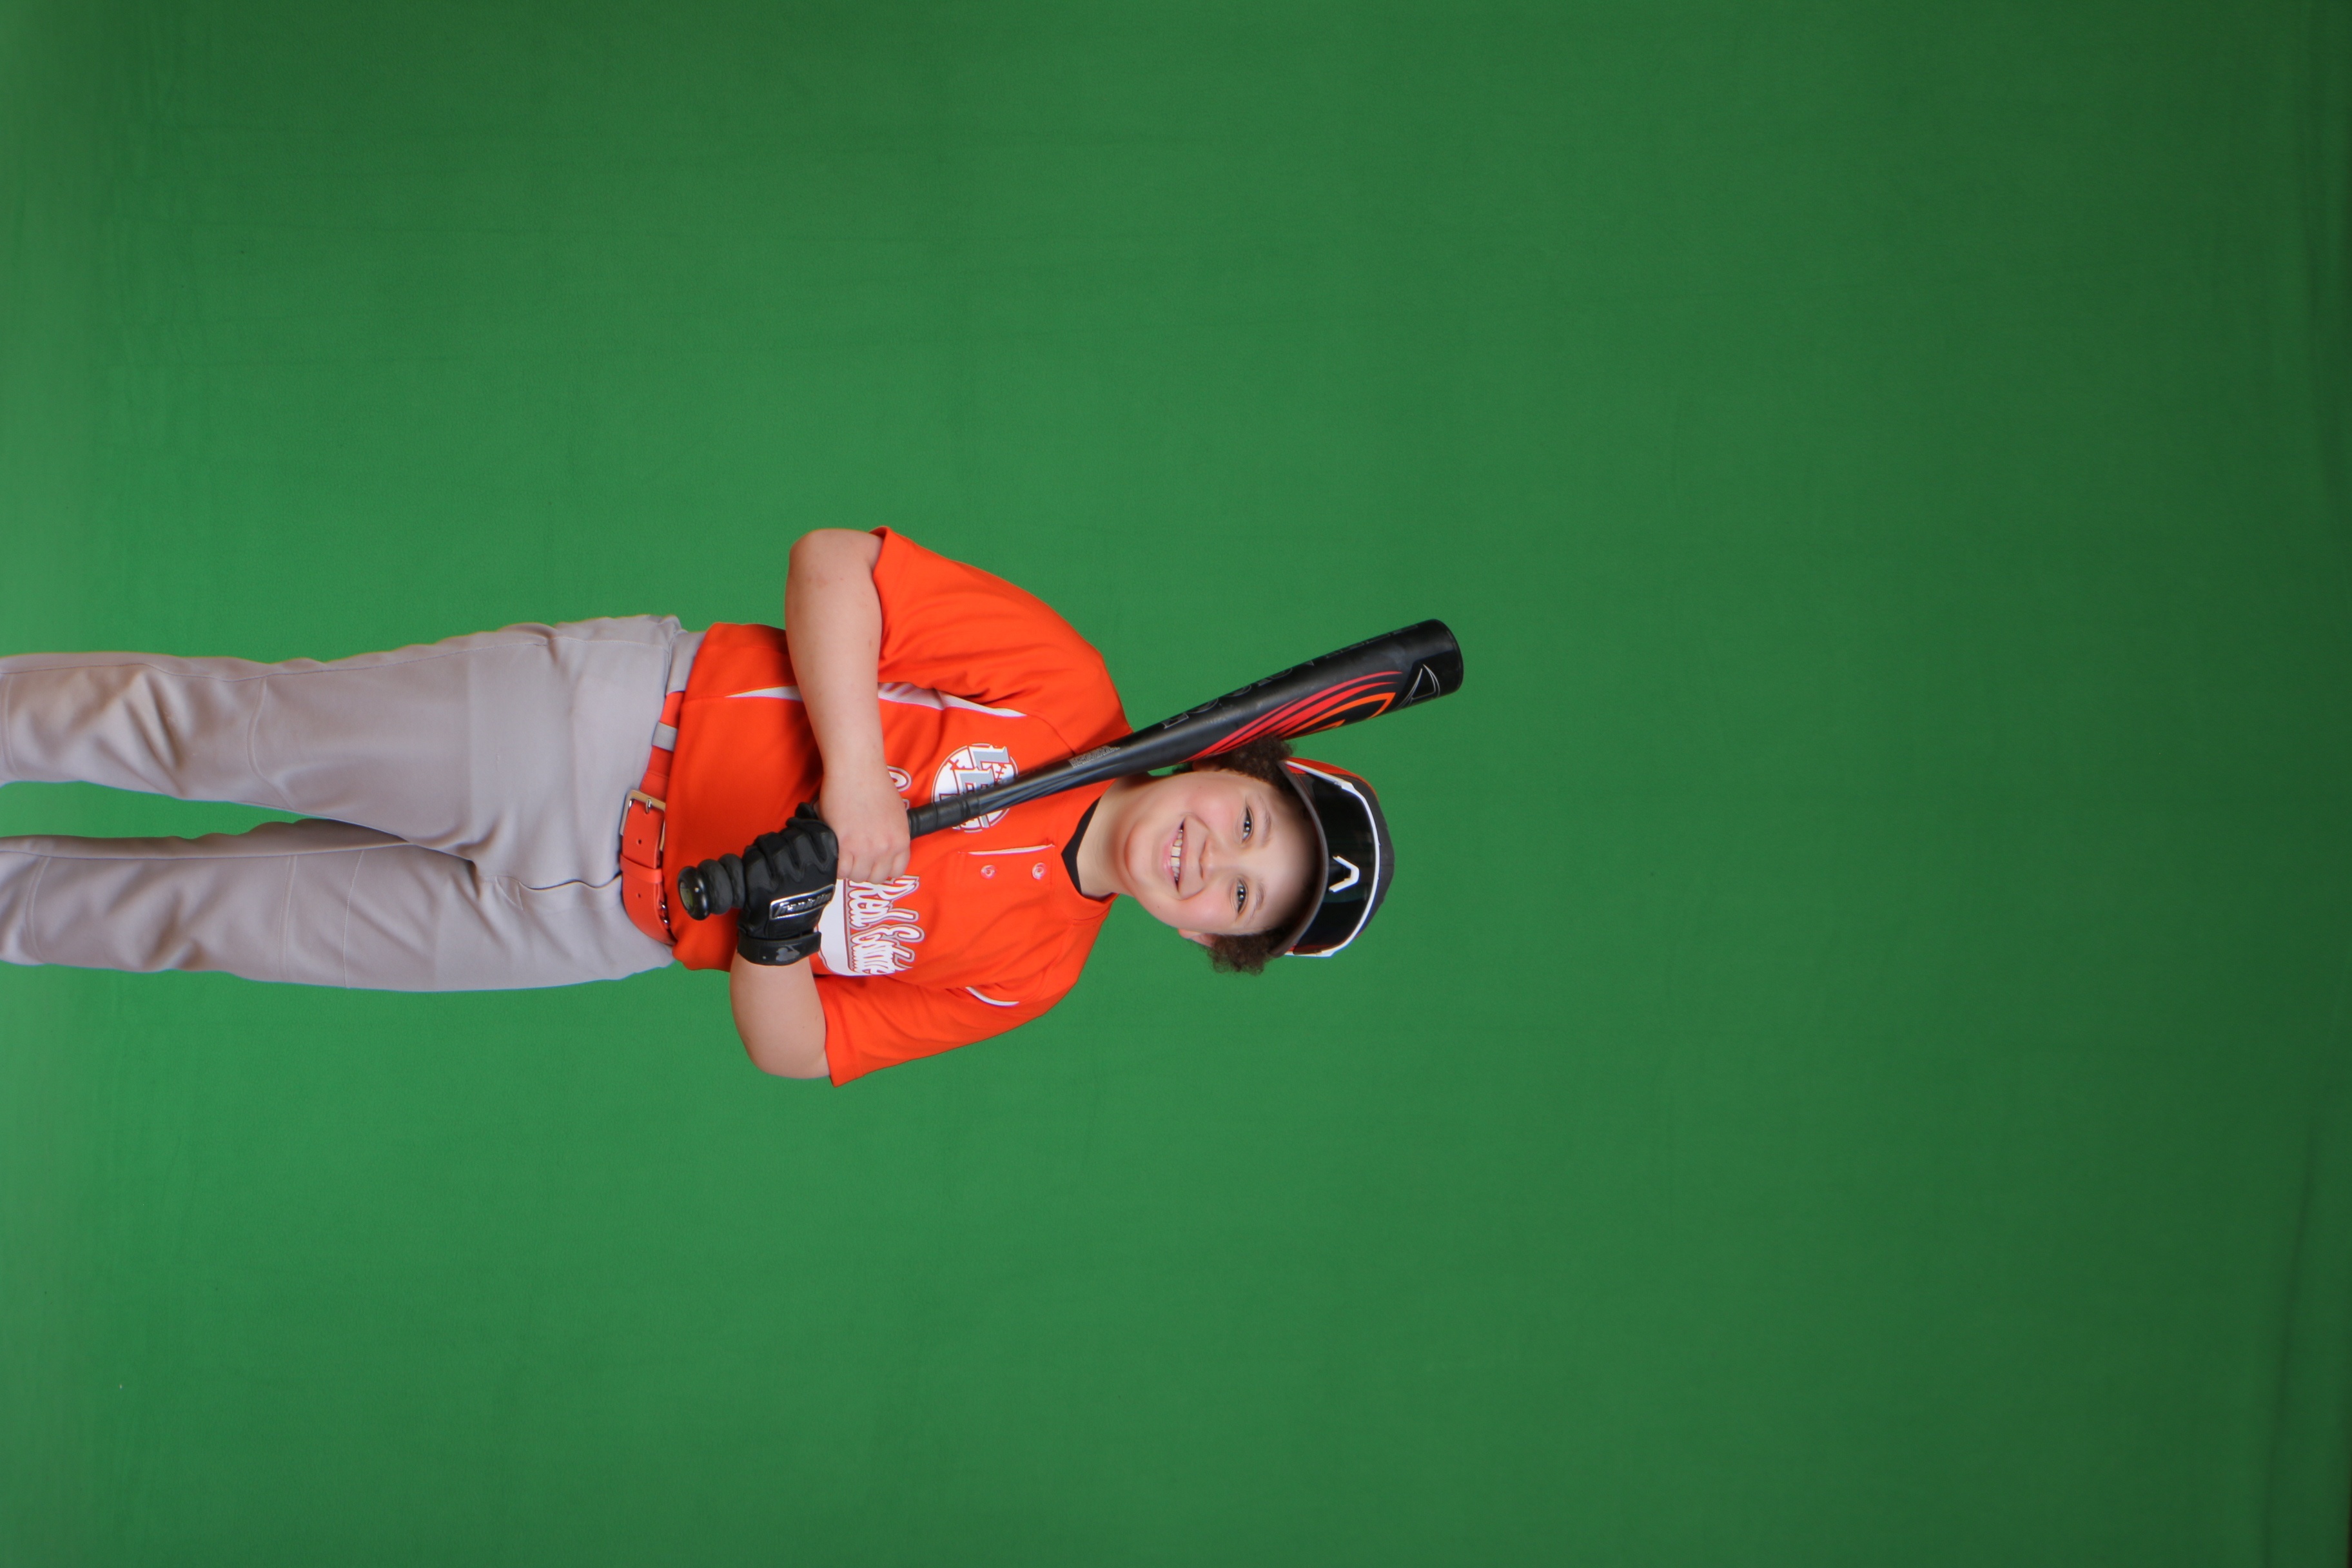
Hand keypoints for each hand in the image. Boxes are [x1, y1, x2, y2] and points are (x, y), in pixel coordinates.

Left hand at [733, 803, 838, 965]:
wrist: (782, 934)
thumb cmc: (802, 905)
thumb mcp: (823, 883)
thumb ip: (822, 858)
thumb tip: (810, 821)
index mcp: (825, 869)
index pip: (816, 832)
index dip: (804, 828)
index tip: (797, 829)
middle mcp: (807, 871)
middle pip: (791, 835)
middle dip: (782, 837)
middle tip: (778, 847)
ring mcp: (784, 877)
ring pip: (771, 842)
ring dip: (765, 844)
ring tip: (764, 853)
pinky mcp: (761, 883)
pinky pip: (753, 857)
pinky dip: (750, 857)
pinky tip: (753, 863)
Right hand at [820, 765, 910, 883]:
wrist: (857, 771)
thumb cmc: (875, 785)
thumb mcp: (897, 814)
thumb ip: (893, 836)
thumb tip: (883, 850)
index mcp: (901, 840)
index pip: (897, 871)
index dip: (883, 868)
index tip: (874, 863)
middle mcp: (885, 848)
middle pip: (875, 877)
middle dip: (865, 869)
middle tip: (855, 857)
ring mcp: (864, 848)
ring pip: (856, 875)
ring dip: (848, 867)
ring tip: (843, 853)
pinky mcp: (843, 844)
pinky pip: (839, 869)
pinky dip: (835, 864)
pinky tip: (834, 850)